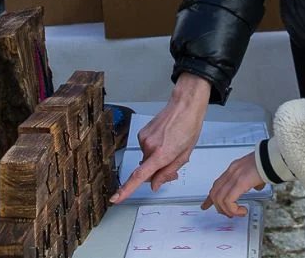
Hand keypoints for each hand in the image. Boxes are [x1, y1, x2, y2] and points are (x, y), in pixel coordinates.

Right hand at [109, 73, 210, 202]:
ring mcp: (143, 139)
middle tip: (172, 168)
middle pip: (146, 171)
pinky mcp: (141, 134)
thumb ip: (168, 172)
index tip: (116, 198)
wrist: (184, 106)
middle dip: (156, 174)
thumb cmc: (189, 128)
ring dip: (156, 160)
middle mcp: (149, 147)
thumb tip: (154, 186)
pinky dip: (154, 151)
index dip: (126, 189)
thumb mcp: (184, 155)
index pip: (139, 176)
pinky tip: (165, 141)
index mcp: (161, 154)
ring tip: (171, 148)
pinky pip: (146, 150)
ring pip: (147, 160)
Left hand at [202, 153, 264, 217]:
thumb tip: (256, 186)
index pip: (216, 185)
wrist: (273, 157)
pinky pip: (229, 201)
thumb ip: (253, 179)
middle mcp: (231, 172)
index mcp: (233, 169)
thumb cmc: (267, 163)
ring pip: (220, 199)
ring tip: (238, 213)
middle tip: (229, 214)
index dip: (209, 198)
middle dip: (220, 207)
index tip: (205, 206)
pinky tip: (242, 211)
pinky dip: (233, 210)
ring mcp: (234, 176)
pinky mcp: (240, 182)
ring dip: (228, 211)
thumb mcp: (256, 173)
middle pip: (215, 193)